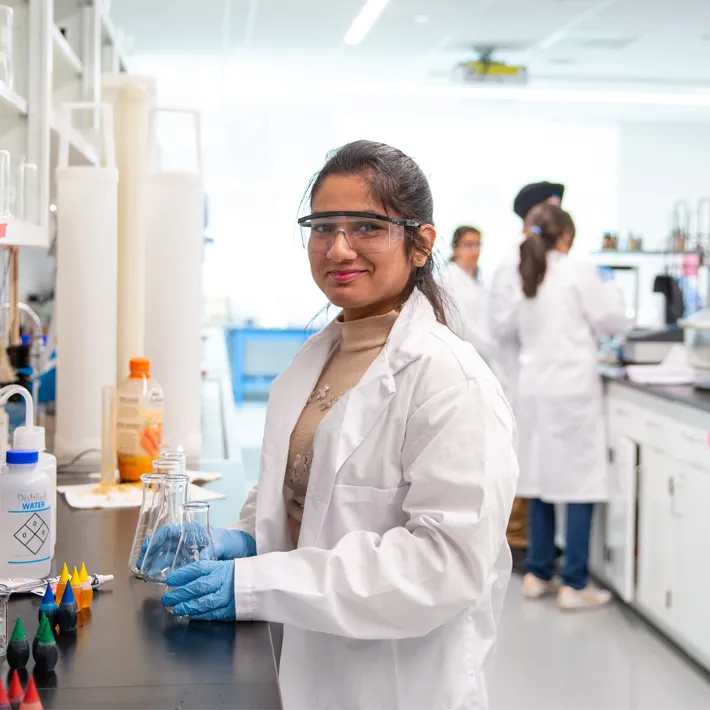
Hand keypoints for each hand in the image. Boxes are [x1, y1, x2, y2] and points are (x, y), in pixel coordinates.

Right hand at [136, 526, 254, 568]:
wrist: (239, 549)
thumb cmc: (229, 540)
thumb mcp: (220, 543)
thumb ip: (210, 550)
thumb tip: (200, 561)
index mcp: (191, 530)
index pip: (168, 531)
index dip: (155, 538)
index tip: (146, 547)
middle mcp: (185, 539)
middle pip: (162, 544)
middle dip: (150, 553)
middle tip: (141, 565)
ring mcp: (186, 550)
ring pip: (165, 554)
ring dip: (155, 563)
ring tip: (146, 573)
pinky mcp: (188, 560)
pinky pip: (172, 564)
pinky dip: (164, 569)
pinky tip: (159, 577)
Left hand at [162, 560, 235, 620]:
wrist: (258, 582)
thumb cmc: (236, 574)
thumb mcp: (221, 565)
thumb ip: (205, 571)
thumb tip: (180, 578)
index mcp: (219, 567)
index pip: (198, 568)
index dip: (182, 574)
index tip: (170, 579)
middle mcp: (222, 580)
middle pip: (197, 586)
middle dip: (180, 593)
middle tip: (167, 598)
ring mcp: (227, 595)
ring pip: (204, 602)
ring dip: (188, 606)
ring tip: (176, 609)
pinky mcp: (231, 608)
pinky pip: (213, 613)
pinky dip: (201, 615)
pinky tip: (191, 615)